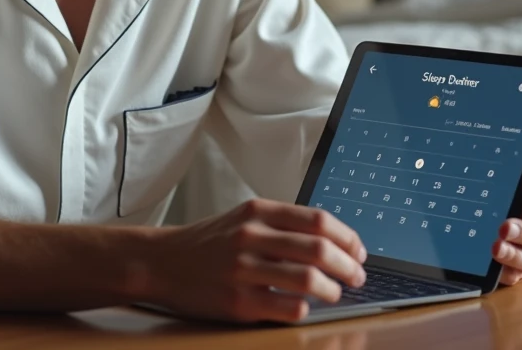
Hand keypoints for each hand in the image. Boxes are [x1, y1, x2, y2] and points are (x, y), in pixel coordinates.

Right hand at [143, 199, 367, 322]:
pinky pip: (287, 307)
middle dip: (348, 266)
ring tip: (335, 293)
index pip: (318, 220)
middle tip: (357, 276)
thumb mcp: (244, 218)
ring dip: (332, 289)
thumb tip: (333, 240)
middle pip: (319, 249)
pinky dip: (304, 309)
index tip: (359, 251)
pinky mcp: (237, 302)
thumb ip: (282, 224)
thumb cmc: (210, 242)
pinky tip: (304, 308)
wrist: (162, 262)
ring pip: (308, 279)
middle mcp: (251, 237)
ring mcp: (243, 270)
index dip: (347, 237)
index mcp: (258, 212)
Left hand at [492, 184, 521, 285]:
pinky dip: (506, 272)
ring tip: (496, 249)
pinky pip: (518, 275)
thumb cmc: (509, 196)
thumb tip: (495, 190)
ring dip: (515, 255)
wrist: (498, 214)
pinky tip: (495, 268)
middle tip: (505, 228)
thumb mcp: (511, 188)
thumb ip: (510, 188)